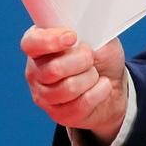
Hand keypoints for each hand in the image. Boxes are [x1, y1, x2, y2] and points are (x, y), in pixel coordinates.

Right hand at [21, 26, 127, 145]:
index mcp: (39, 46)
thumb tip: (82, 34)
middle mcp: (36, 71)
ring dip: (91, 77)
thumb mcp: (98, 35)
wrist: (114, 83)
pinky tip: (102, 86)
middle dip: (83, 60)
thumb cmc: (101, 56)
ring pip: (69, 88)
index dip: (50, 41)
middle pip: (54, 68)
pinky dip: (100, 91)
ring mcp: (44, 95)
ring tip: (95, 73)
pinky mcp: (58, 114)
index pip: (31, 43)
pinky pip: (81, 104)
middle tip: (91, 57)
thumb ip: (87, 31)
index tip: (72, 37)